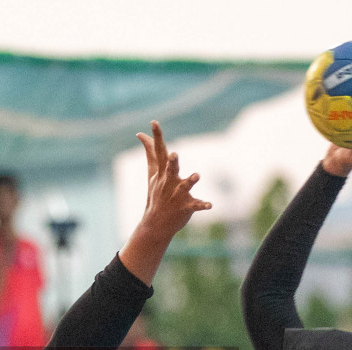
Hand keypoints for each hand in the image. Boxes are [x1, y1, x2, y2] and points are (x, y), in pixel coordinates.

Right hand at [134, 121, 211, 241]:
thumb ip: (150, 153)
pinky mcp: (186, 207)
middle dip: (172, 162)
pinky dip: (203, 205)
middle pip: (170, 169)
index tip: (154, 122)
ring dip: (190, 181)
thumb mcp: (152, 173)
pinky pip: (196, 205)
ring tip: (197, 175)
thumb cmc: (156, 195)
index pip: (159, 151)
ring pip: (185, 186)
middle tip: (174, 154)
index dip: (157, 136)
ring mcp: (177, 195)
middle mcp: (169, 182)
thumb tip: (141, 135)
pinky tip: (210, 205)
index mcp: (162, 173)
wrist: (156, 223)